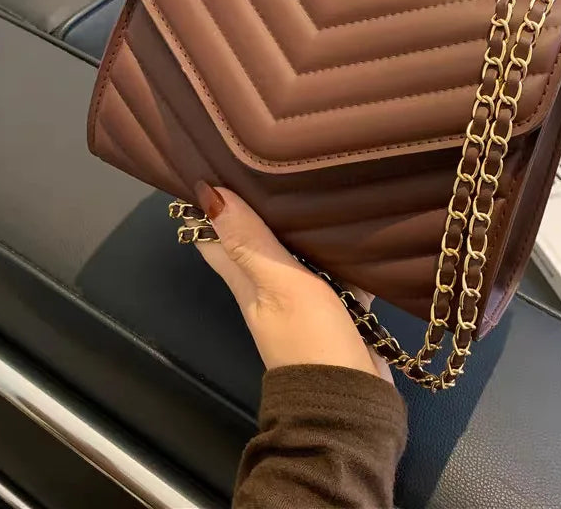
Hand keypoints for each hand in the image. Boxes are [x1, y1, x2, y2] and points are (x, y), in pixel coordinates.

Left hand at [193, 182, 392, 382]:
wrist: (352, 402)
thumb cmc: (311, 339)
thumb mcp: (280, 285)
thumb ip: (250, 243)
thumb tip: (209, 196)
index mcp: (246, 281)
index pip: (213, 236)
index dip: (207, 204)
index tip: (210, 165)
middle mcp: (267, 286)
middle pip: (255, 237)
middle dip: (256, 203)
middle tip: (268, 158)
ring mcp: (302, 297)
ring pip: (295, 248)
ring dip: (299, 221)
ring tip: (312, 177)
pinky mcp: (333, 306)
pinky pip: (332, 267)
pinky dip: (338, 248)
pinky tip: (353, 225)